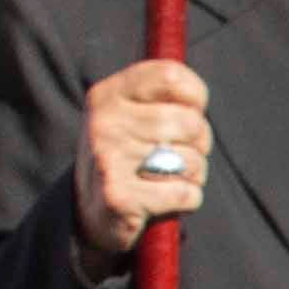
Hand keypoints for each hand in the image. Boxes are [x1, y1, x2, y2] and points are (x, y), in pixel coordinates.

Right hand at [74, 60, 214, 269]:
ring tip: (168, 178)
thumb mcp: (134, 115)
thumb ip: (163, 97)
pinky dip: (187, 200)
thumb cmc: (128, 157)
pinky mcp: (119, 196)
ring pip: (192, 160)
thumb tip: (197, 97)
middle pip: (191, 123)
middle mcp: (105, 121)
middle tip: (178, 156)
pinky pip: (186, 193)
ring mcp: (109, 157)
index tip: (190, 112)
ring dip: (194, 175)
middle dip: (200, 144)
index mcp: (109, 93)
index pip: (171, 76)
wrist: (88, 212)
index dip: (195, 97)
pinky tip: (164, 200)